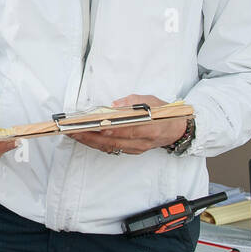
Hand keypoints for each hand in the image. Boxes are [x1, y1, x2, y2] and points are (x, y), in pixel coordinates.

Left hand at [63, 94, 186, 155]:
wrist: (176, 130)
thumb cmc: (164, 114)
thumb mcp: (152, 101)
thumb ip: (134, 102)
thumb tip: (115, 105)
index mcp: (151, 128)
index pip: (128, 130)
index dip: (112, 129)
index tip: (96, 126)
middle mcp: (143, 142)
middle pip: (114, 141)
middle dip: (92, 136)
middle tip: (74, 130)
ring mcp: (136, 148)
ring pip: (110, 147)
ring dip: (90, 141)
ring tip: (74, 133)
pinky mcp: (132, 151)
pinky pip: (112, 148)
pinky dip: (97, 143)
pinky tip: (85, 138)